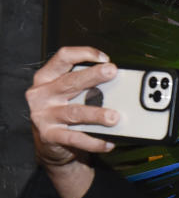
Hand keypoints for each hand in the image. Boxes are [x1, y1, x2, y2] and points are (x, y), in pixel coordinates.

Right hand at [26, 46, 119, 167]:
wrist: (49, 144)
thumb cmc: (62, 113)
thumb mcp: (68, 95)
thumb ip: (84, 87)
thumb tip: (115, 83)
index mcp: (46, 78)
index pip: (63, 58)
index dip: (83, 54)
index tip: (104, 58)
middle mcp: (42, 94)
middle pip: (70, 82)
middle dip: (93, 76)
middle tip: (112, 72)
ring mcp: (44, 115)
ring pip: (74, 112)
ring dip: (96, 114)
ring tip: (114, 117)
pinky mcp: (49, 135)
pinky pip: (75, 138)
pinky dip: (94, 142)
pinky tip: (108, 142)